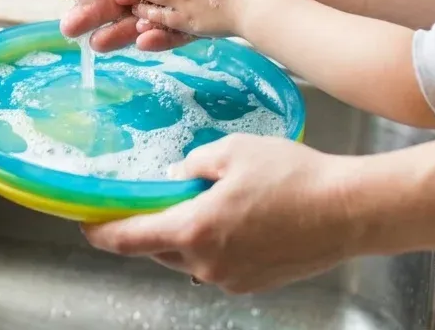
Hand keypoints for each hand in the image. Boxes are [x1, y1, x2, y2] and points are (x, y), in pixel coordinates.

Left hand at [82, 134, 358, 293]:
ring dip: (188, 235)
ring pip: (189, 258)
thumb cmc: (293, 177)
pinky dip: (217, 245)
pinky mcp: (254, 284)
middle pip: (158, 249)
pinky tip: (240, 219)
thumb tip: (181, 173)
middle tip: (153, 201)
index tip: (86, 225)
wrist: (347, 211)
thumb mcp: (234, 150)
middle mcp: (205, 264)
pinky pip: (219, 265)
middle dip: (152, 226)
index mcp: (193, 230)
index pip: (129, 239)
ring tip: (210, 203)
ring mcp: (230, 279)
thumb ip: (195, 162)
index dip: (102, 233)